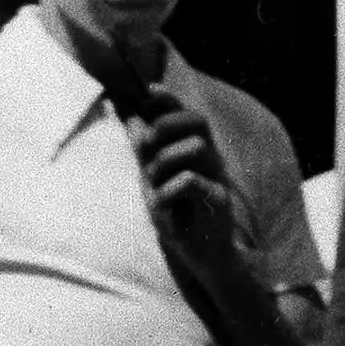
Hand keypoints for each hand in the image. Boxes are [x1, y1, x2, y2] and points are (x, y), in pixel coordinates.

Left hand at [126, 95, 238, 265]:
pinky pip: (191, 180)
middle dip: (166, 125)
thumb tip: (126, 115)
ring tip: (154, 184)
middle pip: (198, 120)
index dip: (168, 99)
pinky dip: (168, 190)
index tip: (147, 91)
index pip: (187, 113)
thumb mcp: (152, 177)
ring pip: (196, 146)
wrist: (202, 254)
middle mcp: (210, 159)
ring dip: (164, 162)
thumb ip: (142, 148)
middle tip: (147, 145)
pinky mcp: (218, 200)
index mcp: (195, 149)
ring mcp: (217, 178)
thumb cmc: (178, 213)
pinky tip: (162, 204)